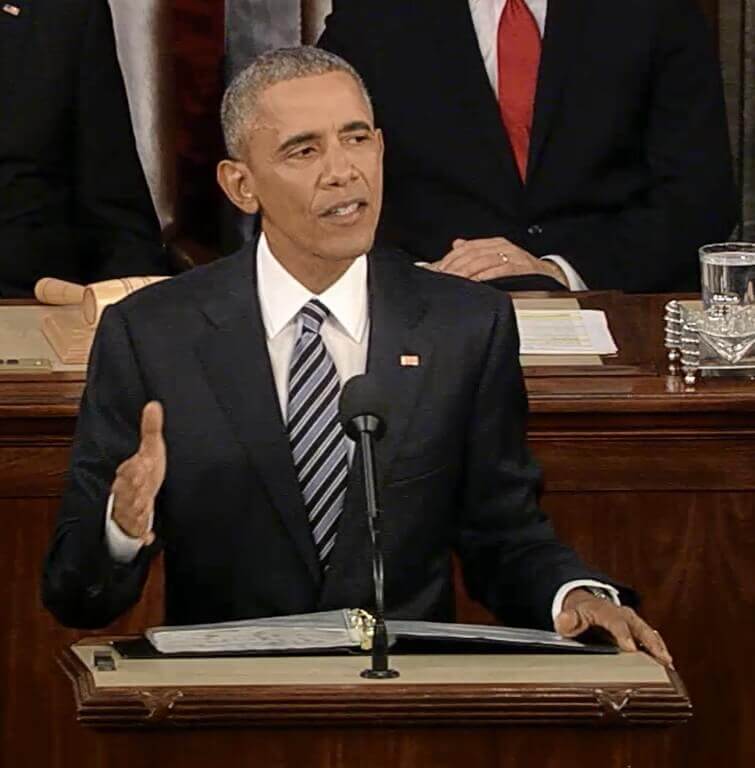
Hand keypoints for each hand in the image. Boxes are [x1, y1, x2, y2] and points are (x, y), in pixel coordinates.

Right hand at [111, 401, 165, 544]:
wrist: (135, 501)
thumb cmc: (144, 472)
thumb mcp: (150, 450)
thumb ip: (151, 429)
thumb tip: (154, 404)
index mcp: (129, 473)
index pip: (129, 469)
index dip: (135, 467)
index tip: (142, 462)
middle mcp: (127, 492)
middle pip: (127, 489)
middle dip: (133, 486)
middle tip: (142, 482)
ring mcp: (131, 510)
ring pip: (130, 511)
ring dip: (136, 510)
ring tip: (142, 508)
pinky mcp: (137, 526)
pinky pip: (138, 533)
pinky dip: (142, 536)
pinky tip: (149, 538)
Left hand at [428, 237, 566, 285]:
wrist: (548, 275)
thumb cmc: (520, 269)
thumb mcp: (497, 257)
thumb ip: (476, 252)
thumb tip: (456, 244)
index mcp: (494, 243)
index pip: (466, 248)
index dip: (450, 258)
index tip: (438, 269)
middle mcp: (502, 246)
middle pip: (472, 254)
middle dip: (455, 266)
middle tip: (443, 277)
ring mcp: (512, 256)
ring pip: (483, 261)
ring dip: (466, 272)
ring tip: (454, 280)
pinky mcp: (521, 267)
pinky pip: (500, 270)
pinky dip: (486, 276)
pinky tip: (475, 282)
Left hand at [555, 588, 672, 666]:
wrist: (586, 606)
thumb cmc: (578, 616)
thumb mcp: (568, 617)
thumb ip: (566, 620)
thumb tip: (563, 619)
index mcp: (604, 611)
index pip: (615, 622)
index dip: (623, 634)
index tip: (630, 648)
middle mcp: (623, 614)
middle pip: (639, 627)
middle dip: (651, 642)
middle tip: (662, 659)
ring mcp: (633, 622)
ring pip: (649, 633)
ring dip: (659, 647)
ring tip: (668, 665)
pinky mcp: (639, 630)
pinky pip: (651, 638)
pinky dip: (659, 649)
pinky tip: (667, 665)